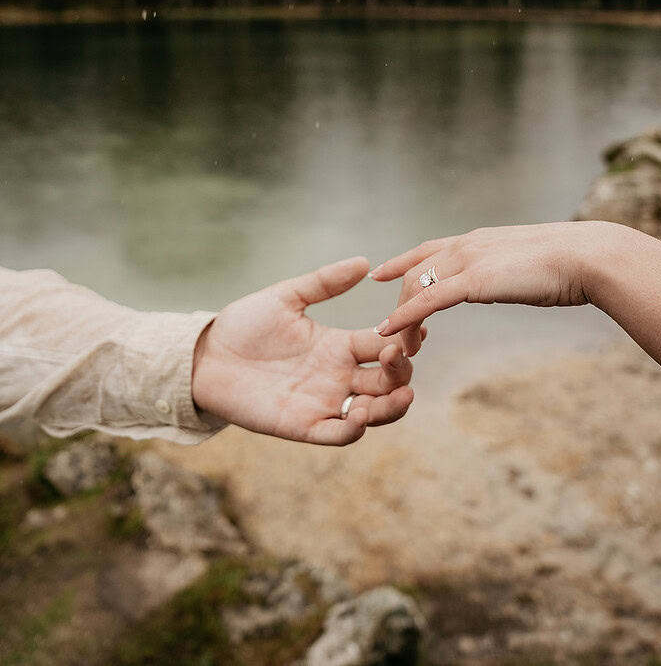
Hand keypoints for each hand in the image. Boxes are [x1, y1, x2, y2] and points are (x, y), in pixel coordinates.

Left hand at [192, 256, 418, 445]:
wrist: (206, 356)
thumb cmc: (243, 325)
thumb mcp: (286, 297)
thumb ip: (324, 282)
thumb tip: (364, 262)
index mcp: (338, 345)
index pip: (384, 344)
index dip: (404, 338)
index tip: (419, 327)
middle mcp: (338, 376)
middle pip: (387, 381)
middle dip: (402, 372)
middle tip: (398, 357)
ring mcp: (323, 402)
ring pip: (374, 411)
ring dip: (391, 405)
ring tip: (400, 394)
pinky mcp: (303, 426)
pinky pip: (338, 434)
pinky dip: (355, 428)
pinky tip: (361, 412)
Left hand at [370, 222, 609, 339]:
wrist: (586, 258)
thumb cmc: (567, 264)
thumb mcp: (525, 264)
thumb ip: (504, 271)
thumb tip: (502, 280)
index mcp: (478, 240)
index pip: (428, 248)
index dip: (402, 261)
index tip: (381, 273)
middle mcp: (466, 245)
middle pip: (415, 271)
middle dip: (400, 302)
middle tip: (394, 331)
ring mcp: (468, 260)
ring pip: (416, 287)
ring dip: (402, 318)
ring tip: (400, 345)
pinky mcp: (473, 281)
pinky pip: (427, 301)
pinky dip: (404, 316)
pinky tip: (390, 332)